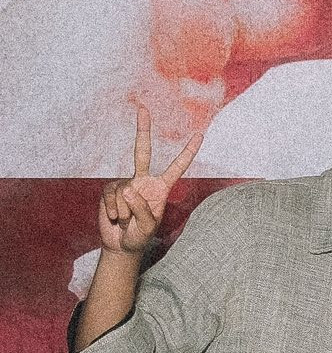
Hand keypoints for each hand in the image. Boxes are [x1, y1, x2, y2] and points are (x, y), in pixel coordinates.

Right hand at [98, 105, 202, 254]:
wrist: (120, 245)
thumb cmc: (140, 237)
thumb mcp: (148, 227)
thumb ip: (143, 210)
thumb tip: (128, 189)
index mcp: (160, 188)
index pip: (177, 167)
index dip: (188, 152)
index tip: (199, 135)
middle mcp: (143, 181)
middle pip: (142, 151)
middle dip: (142, 130)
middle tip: (142, 108)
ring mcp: (125, 183)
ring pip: (124, 191)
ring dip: (124, 212)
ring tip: (126, 223)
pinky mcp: (110, 189)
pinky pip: (110, 195)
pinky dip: (112, 210)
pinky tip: (114, 218)